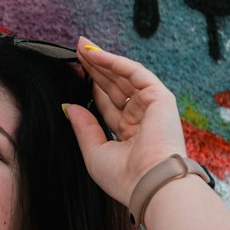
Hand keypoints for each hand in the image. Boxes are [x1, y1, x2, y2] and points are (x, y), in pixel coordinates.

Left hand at [63, 38, 187, 206]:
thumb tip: (69, 107)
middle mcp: (142, 119)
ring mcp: (152, 107)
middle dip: (95, 68)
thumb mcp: (94, 152)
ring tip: (81, 46)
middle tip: (76, 50)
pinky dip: (114, 62)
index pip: (108, 105)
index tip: (74, 72)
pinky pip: (134, 73)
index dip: (92, 87)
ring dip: (102, 60)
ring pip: (123, 77)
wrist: (148, 184)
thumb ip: (83, 127)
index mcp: (130, 135)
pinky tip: (94, 54)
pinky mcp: (160, 98)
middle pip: (114, 87)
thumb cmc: (123, 177)